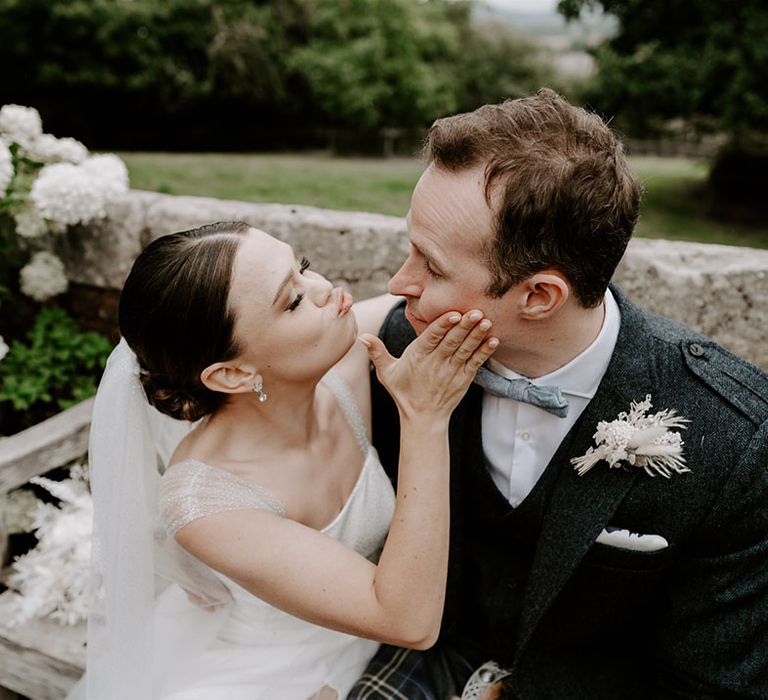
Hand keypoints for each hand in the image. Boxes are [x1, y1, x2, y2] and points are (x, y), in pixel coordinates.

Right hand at [360, 310, 496, 421]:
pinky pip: (475, 363)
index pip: (431, 338)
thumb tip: (361, 337)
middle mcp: (435, 363)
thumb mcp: (387, 373)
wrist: (423, 419)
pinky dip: (484, 352)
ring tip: (486, 321)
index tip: (454, 314)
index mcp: (417, 357)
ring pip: (465, 350)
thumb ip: (377, 352)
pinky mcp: (464, 379)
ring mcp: (451, 371)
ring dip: (477, 336)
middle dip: (464, 326)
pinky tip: (493, 340)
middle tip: (476, 311)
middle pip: (451, 342)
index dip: (443, 326)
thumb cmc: (404, 392)